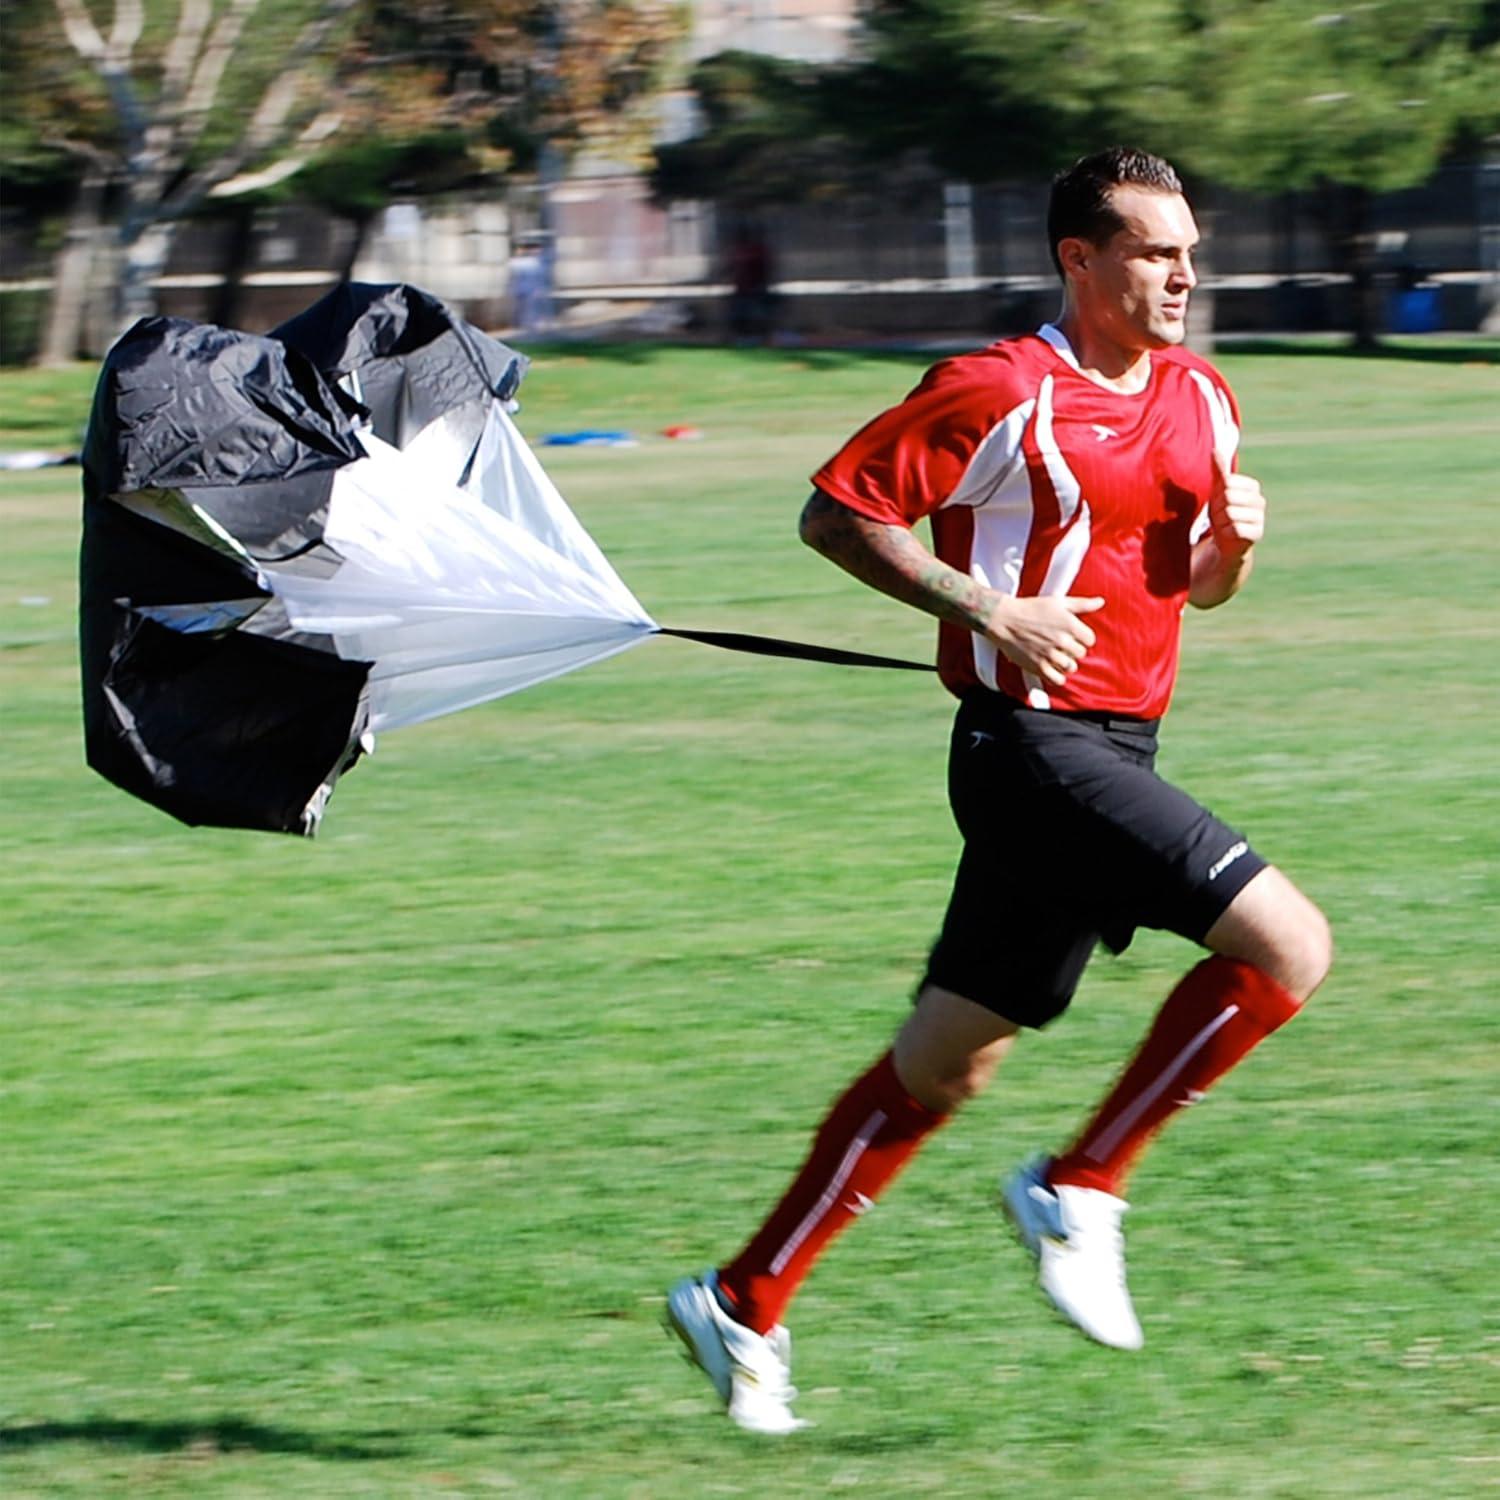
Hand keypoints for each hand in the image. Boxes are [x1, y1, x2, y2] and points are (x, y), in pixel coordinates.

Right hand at [984, 594, 1103, 686]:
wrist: (1004, 619)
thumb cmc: (1031, 609)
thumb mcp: (1058, 602)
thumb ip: (1082, 604)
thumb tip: (1100, 601)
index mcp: (1069, 624)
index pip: (1090, 640)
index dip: (1082, 638)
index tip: (1073, 636)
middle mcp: (1062, 640)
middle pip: (1081, 654)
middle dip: (1073, 650)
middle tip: (1061, 645)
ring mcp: (1050, 655)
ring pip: (1071, 667)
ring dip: (1066, 663)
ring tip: (1056, 656)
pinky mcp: (1038, 666)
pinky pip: (1058, 680)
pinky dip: (1057, 676)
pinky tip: (1052, 668)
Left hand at [1208, 451, 1264, 559]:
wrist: (1225, 541)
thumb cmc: (1222, 512)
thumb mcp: (1218, 490)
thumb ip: (1219, 470)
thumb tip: (1214, 448)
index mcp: (1253, 486)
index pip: (1227, 483)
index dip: (1217, 495)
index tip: (1221, 502)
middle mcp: (1260, 500)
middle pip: (1228, 497)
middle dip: (1218, 509)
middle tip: (1221, 516)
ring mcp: (1261, 518)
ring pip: (1230, 513)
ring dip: (1221, 522)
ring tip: (1225, 525)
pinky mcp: (1257, 534)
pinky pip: (1234, 529)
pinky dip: (1226, 533)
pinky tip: (1230, 535)